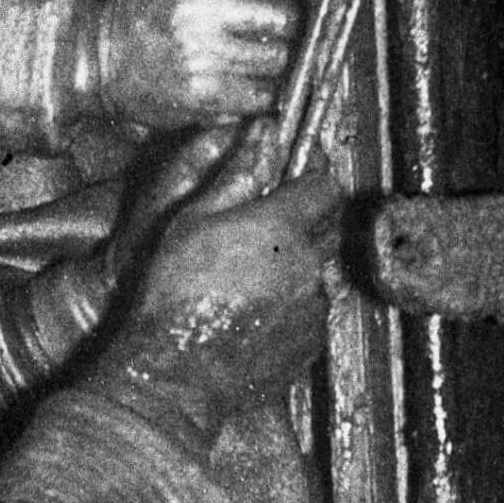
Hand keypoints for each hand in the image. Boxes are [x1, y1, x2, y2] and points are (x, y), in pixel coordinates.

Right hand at [90, 0, 301, 130]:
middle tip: (267, 28)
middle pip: (282, 16)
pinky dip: (258, 92)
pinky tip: (239, 83)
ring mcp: (200, 53)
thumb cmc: (147, 13)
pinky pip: (262, 94)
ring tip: (246, 57)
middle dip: (282, 24)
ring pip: (276, 58)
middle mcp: (196, 8)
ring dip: (269, 60)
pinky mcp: (203, 93)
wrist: (97, 61)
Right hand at [100, 154, 340, 440]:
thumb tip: (264, 131)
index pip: (325, 184)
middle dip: (306, 221)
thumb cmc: (174, 294)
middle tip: (265, 228)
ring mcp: (315, 307)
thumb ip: (236, 172)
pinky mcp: (312, 343)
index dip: (312, 177)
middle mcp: (310, 264)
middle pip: (329, 226)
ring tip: (248, 282)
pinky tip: (253, 314)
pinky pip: (312, 313)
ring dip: (296, 268)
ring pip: (319, 272)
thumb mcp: (192, 219)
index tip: (297, 177)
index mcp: (281, 227)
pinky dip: (292, 308)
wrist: (175, 372)